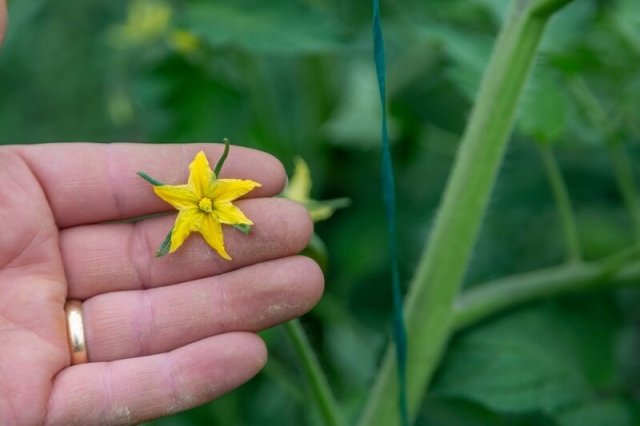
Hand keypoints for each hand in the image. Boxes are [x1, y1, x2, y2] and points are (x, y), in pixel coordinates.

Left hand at [0, 143, 322, 424]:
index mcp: (18, 214)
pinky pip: (121, 398)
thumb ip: (38, 134)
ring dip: (235, 310)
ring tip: (305, 284)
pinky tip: (249, 352)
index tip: (267, 174)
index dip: (196, 179)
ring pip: (155, 330)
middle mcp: (39, 281)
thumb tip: (38, 46)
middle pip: (156, 263)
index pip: (124, 191)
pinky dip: (187, 378)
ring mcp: (41, 351)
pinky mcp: (37, 415)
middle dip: (234, 246)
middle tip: (302, 231)